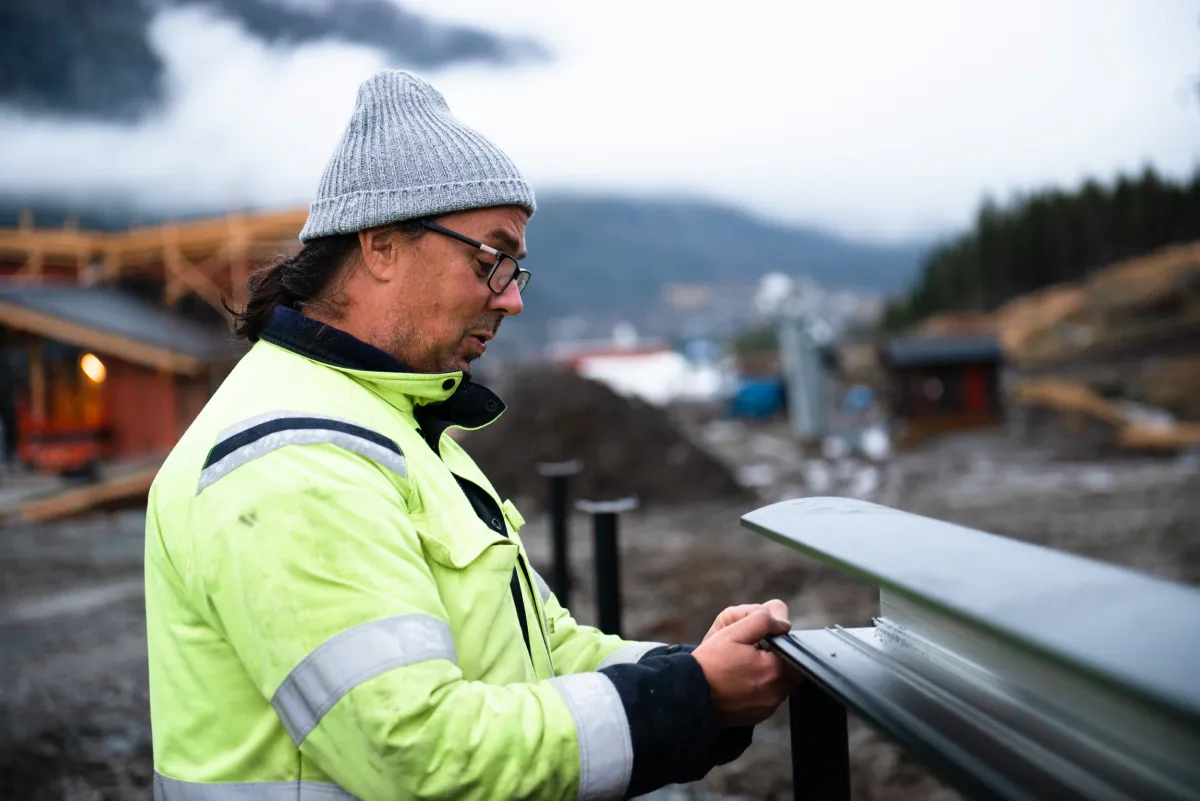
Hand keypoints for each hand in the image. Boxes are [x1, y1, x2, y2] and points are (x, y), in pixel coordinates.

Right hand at [692, 601, 800, 727]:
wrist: (689, 696)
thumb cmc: (709, 664)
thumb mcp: (733, 632)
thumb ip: (762, 620)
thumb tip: (783, 623)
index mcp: (773, 670)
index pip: (792, 650)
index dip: (777, 641)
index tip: (759, 640)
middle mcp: (775, 692)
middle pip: (789, 667)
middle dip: (774, 657)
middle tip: (749, 653)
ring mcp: (768, 707)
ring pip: (779, 683)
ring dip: (768, 672)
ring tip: (742, 667)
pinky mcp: (759, 716)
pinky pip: (768, 696)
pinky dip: (759, 687)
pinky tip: (740, 681)